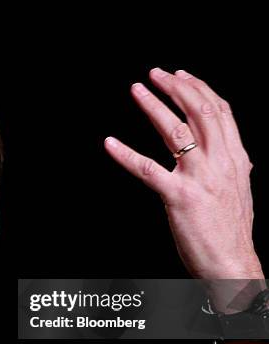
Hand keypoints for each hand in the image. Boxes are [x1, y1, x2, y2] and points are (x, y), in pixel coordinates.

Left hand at [104, 67, 263, 280]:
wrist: (232, 264)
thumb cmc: (231, 232)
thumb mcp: (240, 192)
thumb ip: (235, 170)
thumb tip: (239, 156)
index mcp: (236, 159)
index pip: (220, 112)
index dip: (199, 89)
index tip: (181, 75)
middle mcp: (221, 162)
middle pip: (199, 112)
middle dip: (176, 87)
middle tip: (155, 74)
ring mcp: (199, 178)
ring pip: (175, 131)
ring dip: (153, 106)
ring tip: (136, 90)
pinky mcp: (178, 196)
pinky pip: (146, 169)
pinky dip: (125, 154)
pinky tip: (110, 143)